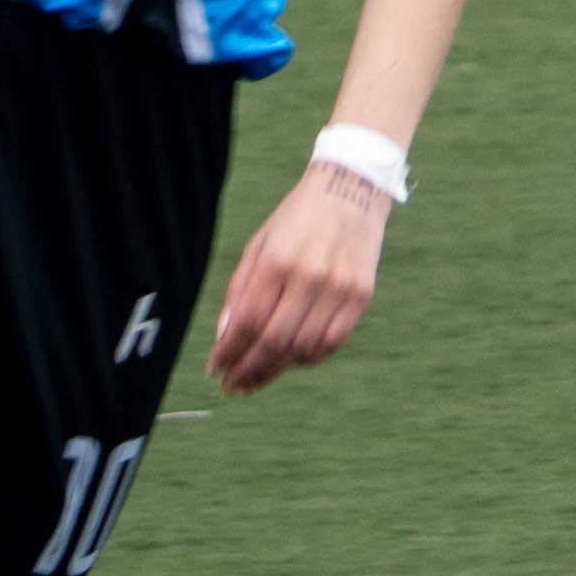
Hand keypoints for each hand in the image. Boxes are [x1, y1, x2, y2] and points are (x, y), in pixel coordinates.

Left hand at [208, 169, 391, 393]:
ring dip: (277, 369)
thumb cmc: (298, 218)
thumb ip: (240, 289)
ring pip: (304, 348)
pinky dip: (308, 358)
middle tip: (232, 385)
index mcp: (277, 259)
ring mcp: (340, 288)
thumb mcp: (259, 243)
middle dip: (249, 369)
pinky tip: (290, 361)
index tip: (214, 368)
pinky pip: (332, 342)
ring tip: (257, 377)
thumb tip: (225, 336)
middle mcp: (310, 276)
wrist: (352, 190)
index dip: (228, 352)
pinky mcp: (361, 296)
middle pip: (275, 341)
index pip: (248, 321)